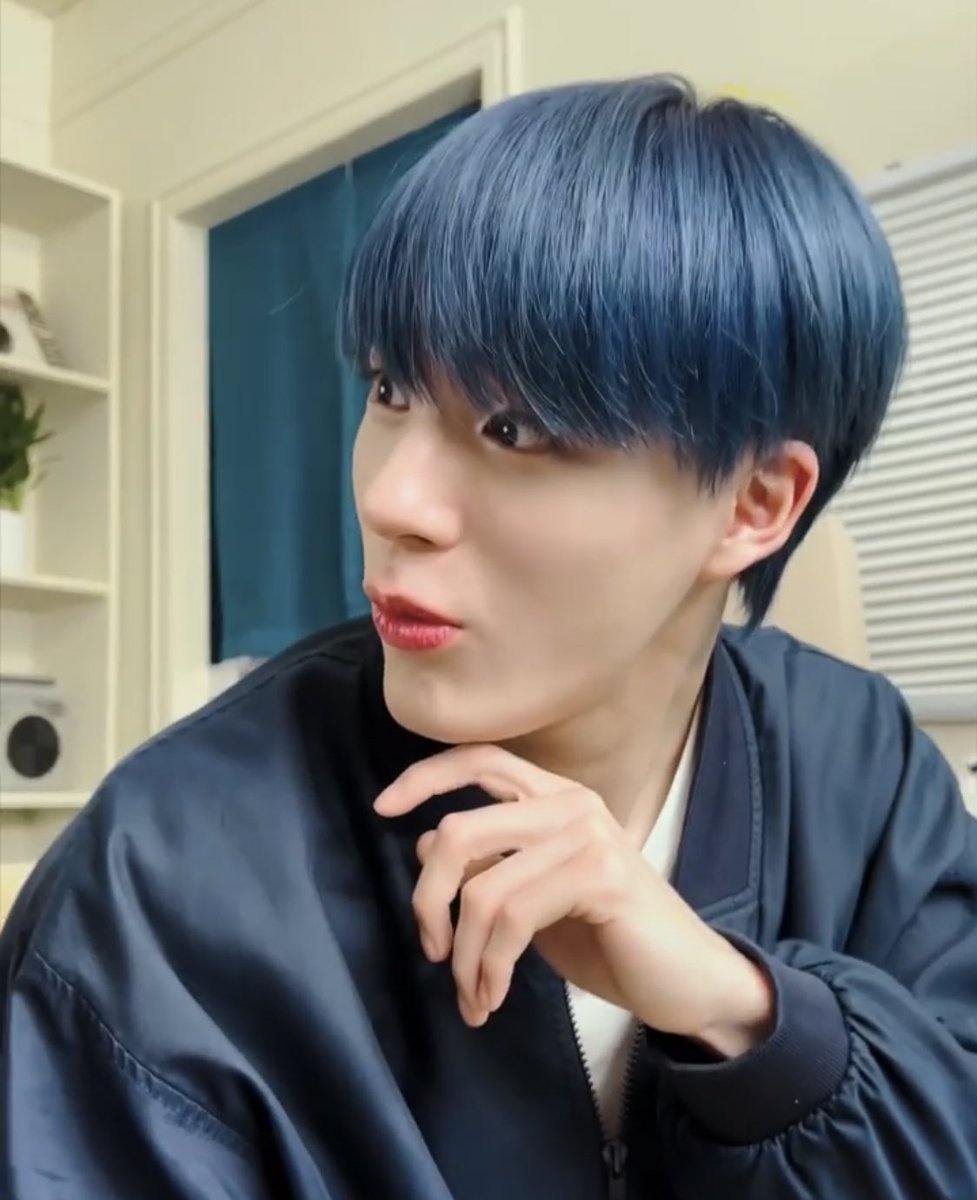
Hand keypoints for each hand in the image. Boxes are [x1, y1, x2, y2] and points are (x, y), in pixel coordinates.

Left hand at [374, 744, 773, 1055]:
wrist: (685, 979)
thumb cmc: (607, 935)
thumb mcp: (534, 894)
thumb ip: (489, 863)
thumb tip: (423, 843)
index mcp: (554, 796)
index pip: (479, 759)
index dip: (424, 777)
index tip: (381, 808)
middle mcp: (570, 803)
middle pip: (458, 830)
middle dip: (428, 900)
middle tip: (433, 950)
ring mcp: (587, 836)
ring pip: (481, 887)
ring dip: (463, 957)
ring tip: (472, 995)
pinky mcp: (600, 877)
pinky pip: (512, 920)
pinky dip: (489, 968)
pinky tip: (492, 996)